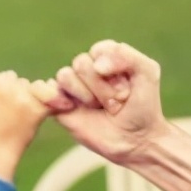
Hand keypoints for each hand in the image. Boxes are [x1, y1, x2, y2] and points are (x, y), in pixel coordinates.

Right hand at [0, 71, 56, 181]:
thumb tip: (11, 77)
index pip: (11, 76)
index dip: (12, 89)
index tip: (12, 103)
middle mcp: (11, 88)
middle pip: (26, 84)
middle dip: (26, 95)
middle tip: (20, 113)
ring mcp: (25, 98)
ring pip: (39, 91)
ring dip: (39, 100)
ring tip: (29, 117)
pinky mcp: (37, 109)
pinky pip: (53, 101)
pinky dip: (59, 105)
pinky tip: (63, 107)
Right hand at [40, 40, 168, 164]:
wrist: (136, 140)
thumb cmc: (144, 106)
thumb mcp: (147, 73)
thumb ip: (127, 56)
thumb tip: (96, 64)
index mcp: (107, 57)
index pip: (98, 50)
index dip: (113, 69)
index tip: (128, 89)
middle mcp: (88, 69)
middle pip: (81, 63)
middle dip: (102, 87)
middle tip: (115, 102)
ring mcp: (74, 87)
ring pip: (65, 75)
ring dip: (85, 95)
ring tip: (99, 108)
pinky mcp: (60, 104)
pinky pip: (43, 89)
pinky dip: (54, 96)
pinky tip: (72, 108)